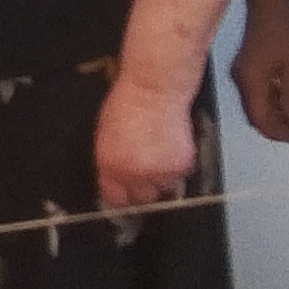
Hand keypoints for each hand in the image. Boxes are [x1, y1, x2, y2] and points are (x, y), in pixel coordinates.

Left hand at [93, 80, 197, 209]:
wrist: (153, 90)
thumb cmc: (128, 104)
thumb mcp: (107, 137)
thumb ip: (112, 164)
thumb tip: (117, 179)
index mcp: (110, 167)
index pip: (117, 199)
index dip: (125, 195)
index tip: (130, 193)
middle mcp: (132, 174)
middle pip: (143, 198)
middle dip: (146, 187)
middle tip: (150, 170)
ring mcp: (158, 173)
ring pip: (165, 188)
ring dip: (164, 176)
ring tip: (162, 153)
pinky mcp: (180, 166)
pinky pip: (181, 175)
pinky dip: (179, 165)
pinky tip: (173, 145)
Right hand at [231, 8, 288, 142]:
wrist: (270, 4)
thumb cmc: (285, 32)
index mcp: (251, 82)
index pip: (259, 118)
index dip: (276, 132)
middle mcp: (242, 82)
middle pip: (257, 114)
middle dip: (280, 124)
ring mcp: (243, 74)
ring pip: (260, 103)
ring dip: (280, 111)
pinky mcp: (248, 67)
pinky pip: (261, 91)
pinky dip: (277, 98)